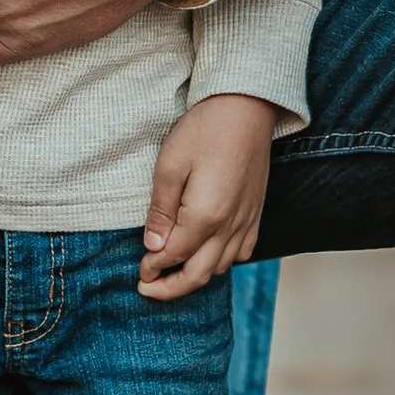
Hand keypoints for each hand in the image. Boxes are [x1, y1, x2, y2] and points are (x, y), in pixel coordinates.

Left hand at [139, 94, 277, 298]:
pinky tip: (208, 254)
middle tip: (148, 287)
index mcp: (205, 216)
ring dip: (196, 276)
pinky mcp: (256, 212)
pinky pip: (243, 252)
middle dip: (171, 288)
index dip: (153, 269)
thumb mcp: (169, 165)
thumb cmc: (205, 130)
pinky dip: (223, 262)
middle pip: (200, 274)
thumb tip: (152, 246)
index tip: (138, 271)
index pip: (175, 257)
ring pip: (221, 267)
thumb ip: (161, 211)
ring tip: (173, 271)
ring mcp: (247, 220)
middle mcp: (230, 225)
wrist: (246, 107)